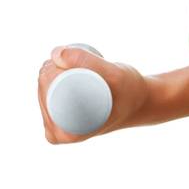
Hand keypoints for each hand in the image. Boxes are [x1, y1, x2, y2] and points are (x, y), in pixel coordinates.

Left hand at [37, 45, 155, 144]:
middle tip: (68, 56)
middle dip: (49, 68)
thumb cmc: (130, 91)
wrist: (144, 103)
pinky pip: (52, 95)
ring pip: (46, 92)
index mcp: (65, 134)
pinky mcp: (68, 117)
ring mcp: (63, 126)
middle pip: (43, 92)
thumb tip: (53, 53)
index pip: (44, 96)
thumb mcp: (113, 74)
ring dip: (50, 71)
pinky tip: (58, 67)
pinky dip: (53, 78)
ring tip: (67, 60)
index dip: (47, 72)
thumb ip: (86, 60)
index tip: (62, 59)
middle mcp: (61, 133)